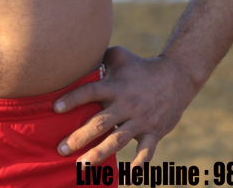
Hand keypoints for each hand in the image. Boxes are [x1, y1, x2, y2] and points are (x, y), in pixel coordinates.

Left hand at [53, 46, 196, 165]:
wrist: (176, 77)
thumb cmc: (140, 66)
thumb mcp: (119, 56)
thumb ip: (98, 58)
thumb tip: (75, 57)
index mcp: (116, 86)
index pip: (91, 92)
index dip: (73, 99)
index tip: (55, 108)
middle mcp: (127, 105)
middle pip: (100, 123)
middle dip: (79, 137)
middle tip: (61, 149)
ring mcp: (140, 121)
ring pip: (117, 141)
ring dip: (99, 154)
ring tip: (82, 165)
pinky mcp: (154, 132)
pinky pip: (146, 152)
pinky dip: (138, 165)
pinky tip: (127, 177)